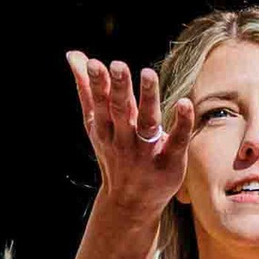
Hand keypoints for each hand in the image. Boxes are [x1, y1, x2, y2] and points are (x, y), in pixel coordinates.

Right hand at [68, 54, 193, 228]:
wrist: (130, 203)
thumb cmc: (113, 154)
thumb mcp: (95, 125)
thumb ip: (86, 90)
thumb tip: (74, 55)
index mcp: (105, 129)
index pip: (100, 104)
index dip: (98, 84)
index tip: (96, 63)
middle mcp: (123, 140)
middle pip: (121, 111)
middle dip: (119, 89)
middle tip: (118, 65)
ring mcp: (146, 152)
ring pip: (147, 123)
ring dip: (148, 98)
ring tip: (148, 73)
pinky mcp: (170, 162)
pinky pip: (176, 141)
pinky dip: (181, 124)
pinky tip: (184, 103)